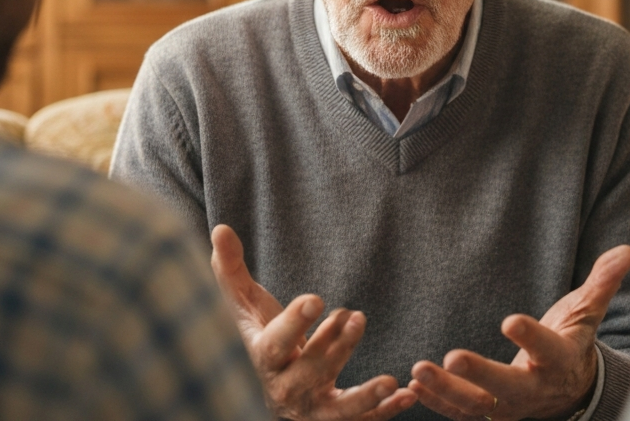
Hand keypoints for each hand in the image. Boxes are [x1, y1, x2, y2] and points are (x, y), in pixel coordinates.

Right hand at [211, 225, 416, 419]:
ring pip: (336, 408)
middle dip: (334, 348)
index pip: (273, 345)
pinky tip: (408, 396)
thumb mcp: (242, 303)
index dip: (293, 324)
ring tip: (390, 381)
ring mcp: (309, 408)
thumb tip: (220, 228)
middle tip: (356, 316)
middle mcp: (283, 389)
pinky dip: (384, 412)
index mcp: (261, 358)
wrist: (265, 381)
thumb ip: (231, 269)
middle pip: (309, 373)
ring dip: (364, 396)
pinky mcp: (332, 417)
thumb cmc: (257, 332)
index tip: (316, 299)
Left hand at [408, 246, 629, 420]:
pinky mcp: (488, 414)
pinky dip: (437, 402)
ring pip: (476, 407)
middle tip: (451, 357)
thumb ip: (602, 283)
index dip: (531, 337)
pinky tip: (413, 384)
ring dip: (445, 391)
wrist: (568, 389)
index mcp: (560, 359)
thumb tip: (628, 251)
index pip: (548, 349)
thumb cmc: (571, 340)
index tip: (510, 320)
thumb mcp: (587, 312)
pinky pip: (461, 414)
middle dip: (479, 375)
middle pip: (508, 388)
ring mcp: (510, 407)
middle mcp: (535, 389)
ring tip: (418, 370)